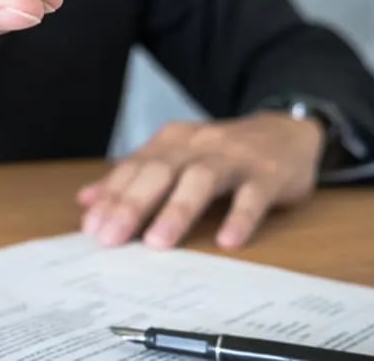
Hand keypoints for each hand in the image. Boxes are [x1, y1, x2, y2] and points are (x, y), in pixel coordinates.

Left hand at [77, 112, 324, 249]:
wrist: (287, 130)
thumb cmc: (223, 153)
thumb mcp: (176, 157)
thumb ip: (134, 178)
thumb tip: (86, 200)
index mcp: (172, 142)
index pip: (135, 168)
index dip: (111, 196)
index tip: (91, 228)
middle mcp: (199, 145)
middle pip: (161, 171)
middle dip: (133, 204)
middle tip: (111, 238)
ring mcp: (235, 158)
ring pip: (202, 179)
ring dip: (177, 210)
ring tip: (157, 243)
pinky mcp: (269, 174)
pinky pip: (254, 195)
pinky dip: (240, 217)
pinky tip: (228, 240)